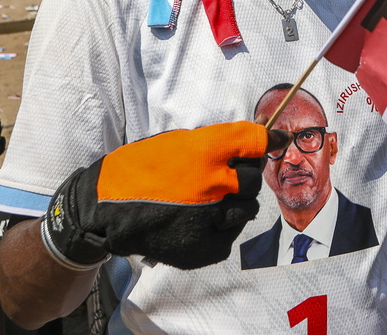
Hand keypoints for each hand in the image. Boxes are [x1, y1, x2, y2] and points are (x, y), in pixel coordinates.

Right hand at [41, 122, 289, 270]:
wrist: (107, 204)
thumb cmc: (141, 166)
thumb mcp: (178, 141)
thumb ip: (215, 143)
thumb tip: (249, 140)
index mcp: (208, 151)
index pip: (257, 141)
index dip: (271, 139)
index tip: (280, 140)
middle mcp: (215, 183)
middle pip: (254, 179)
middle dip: (246, 176)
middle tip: (228, 177)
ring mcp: (211, 217)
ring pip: (246, 210)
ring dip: (235, 203)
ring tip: (209, 202)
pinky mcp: (204, 247)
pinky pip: (228, 236)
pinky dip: (219, 229)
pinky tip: (198, 222)